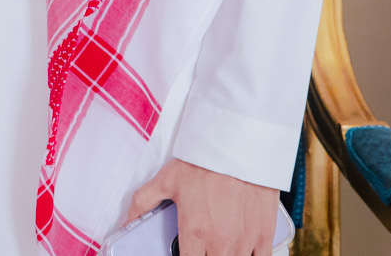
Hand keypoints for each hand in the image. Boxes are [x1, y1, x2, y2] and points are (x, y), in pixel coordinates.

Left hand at [125, 158, 276, 255]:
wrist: (239, 144)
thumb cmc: (204, 162)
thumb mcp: (167, 179)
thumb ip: (144, 202)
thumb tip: (126, 220)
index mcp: (195, 233)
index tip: (186, 252)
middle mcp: (221, 243)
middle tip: (203, 247)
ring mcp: (245, 241)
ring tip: (220, 247)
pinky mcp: (264, 234)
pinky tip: (244, 250)